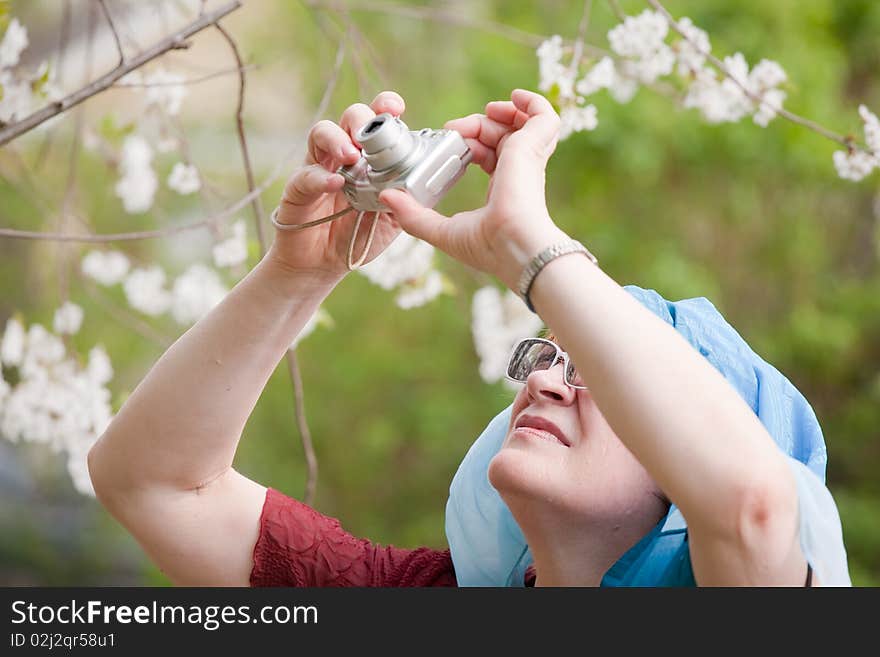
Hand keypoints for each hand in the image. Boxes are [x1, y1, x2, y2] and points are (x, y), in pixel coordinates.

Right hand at [267, 91, 405, 280]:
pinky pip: (306, 175)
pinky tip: (335, 184)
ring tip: (351, 155)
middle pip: (350, 117)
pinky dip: (321, 177)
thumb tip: (436, 182)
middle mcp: (343, 154)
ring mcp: (318, 167)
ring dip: (337, 138)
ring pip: (321, 133)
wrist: (325, 264)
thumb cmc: (359, 234)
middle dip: (362, 118)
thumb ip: (410, 199)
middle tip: (370, 135)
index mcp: (369, 155)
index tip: (396, 108)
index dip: (385, 106)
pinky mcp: (297, 189)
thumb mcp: (394, 217)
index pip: (377, 120)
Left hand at [378, 89, 569, 291]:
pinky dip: (533, 103)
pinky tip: (516, 97)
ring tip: (487, 111)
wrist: (514, 246)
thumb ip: (414, 216)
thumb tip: (388, 197)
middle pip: (502, 136)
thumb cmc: (488, 247)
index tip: (452, 140)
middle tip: (455, 130)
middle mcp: (519, 173)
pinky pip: (544, 117)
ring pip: (521, 124)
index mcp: (503, 190)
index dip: (472, 145)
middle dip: (479, 126)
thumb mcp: (442, 230)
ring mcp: (529, 159)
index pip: (491, 156)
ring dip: (502, 112)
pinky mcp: (534, 147)